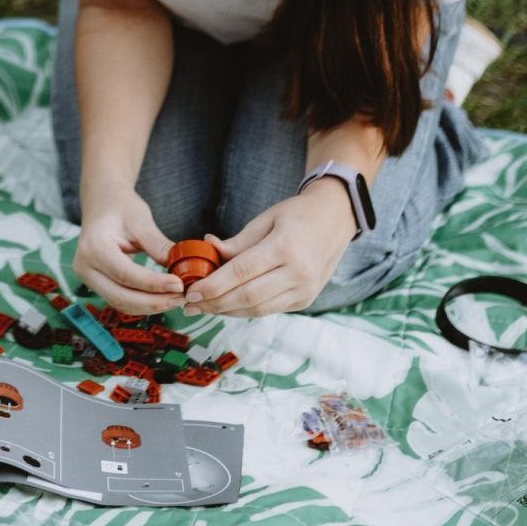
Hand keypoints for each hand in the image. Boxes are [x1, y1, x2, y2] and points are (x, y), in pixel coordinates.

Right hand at [74, 176, 184, 316]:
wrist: (102, 203)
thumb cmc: (121, 207)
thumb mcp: (141, 221)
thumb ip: (158, 246)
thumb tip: (181, 270)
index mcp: (93, 247)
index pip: (125, 274)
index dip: (154, 284)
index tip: (178, 285)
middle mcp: (85, 266)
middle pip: (120, 296)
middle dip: (153, 301)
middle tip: (181, 298)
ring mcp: (88, 278)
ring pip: (120, 303)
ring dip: (149, 306)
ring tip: (175, 299)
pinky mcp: (96, 284)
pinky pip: (119, 300)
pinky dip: (141, 303)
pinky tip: (162, 298)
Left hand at [191, 182, 355, 318]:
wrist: (337, 219)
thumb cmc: (297, 214)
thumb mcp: (266, 219)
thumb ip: (237, 242)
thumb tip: (207, 250)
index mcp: (286, 247)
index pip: (242, 272)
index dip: (213, 285)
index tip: (190, 291)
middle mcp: (299, 273)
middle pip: (248, 296)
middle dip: (214, 303)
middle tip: (189, 304)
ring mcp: (305, 290)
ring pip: (257, 309)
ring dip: (226, 310)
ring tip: (203, 307)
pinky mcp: (305, 300)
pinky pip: (269, 309)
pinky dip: (244, 309)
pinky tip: (226, 304)